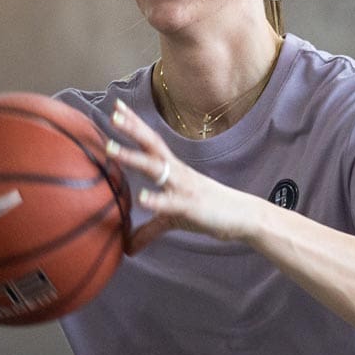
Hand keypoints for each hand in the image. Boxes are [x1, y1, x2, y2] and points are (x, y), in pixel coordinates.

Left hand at [104, 100, 265, 251]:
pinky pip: (170, 203)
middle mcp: (176, 172)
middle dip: (132, 129)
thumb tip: (127, 248)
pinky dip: (156, 200)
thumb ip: (148, 230)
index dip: (134, 123)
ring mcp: (183, 187)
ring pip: (155, 168)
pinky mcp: (189, 206)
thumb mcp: (172, 219)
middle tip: (113, 114)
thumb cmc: (207, 211)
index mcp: (173, 169)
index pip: (151, 141)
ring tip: (111, 149)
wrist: (243, 216)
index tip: (116, 106)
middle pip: (151, 145)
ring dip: (133, 157)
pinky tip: (142, 198)